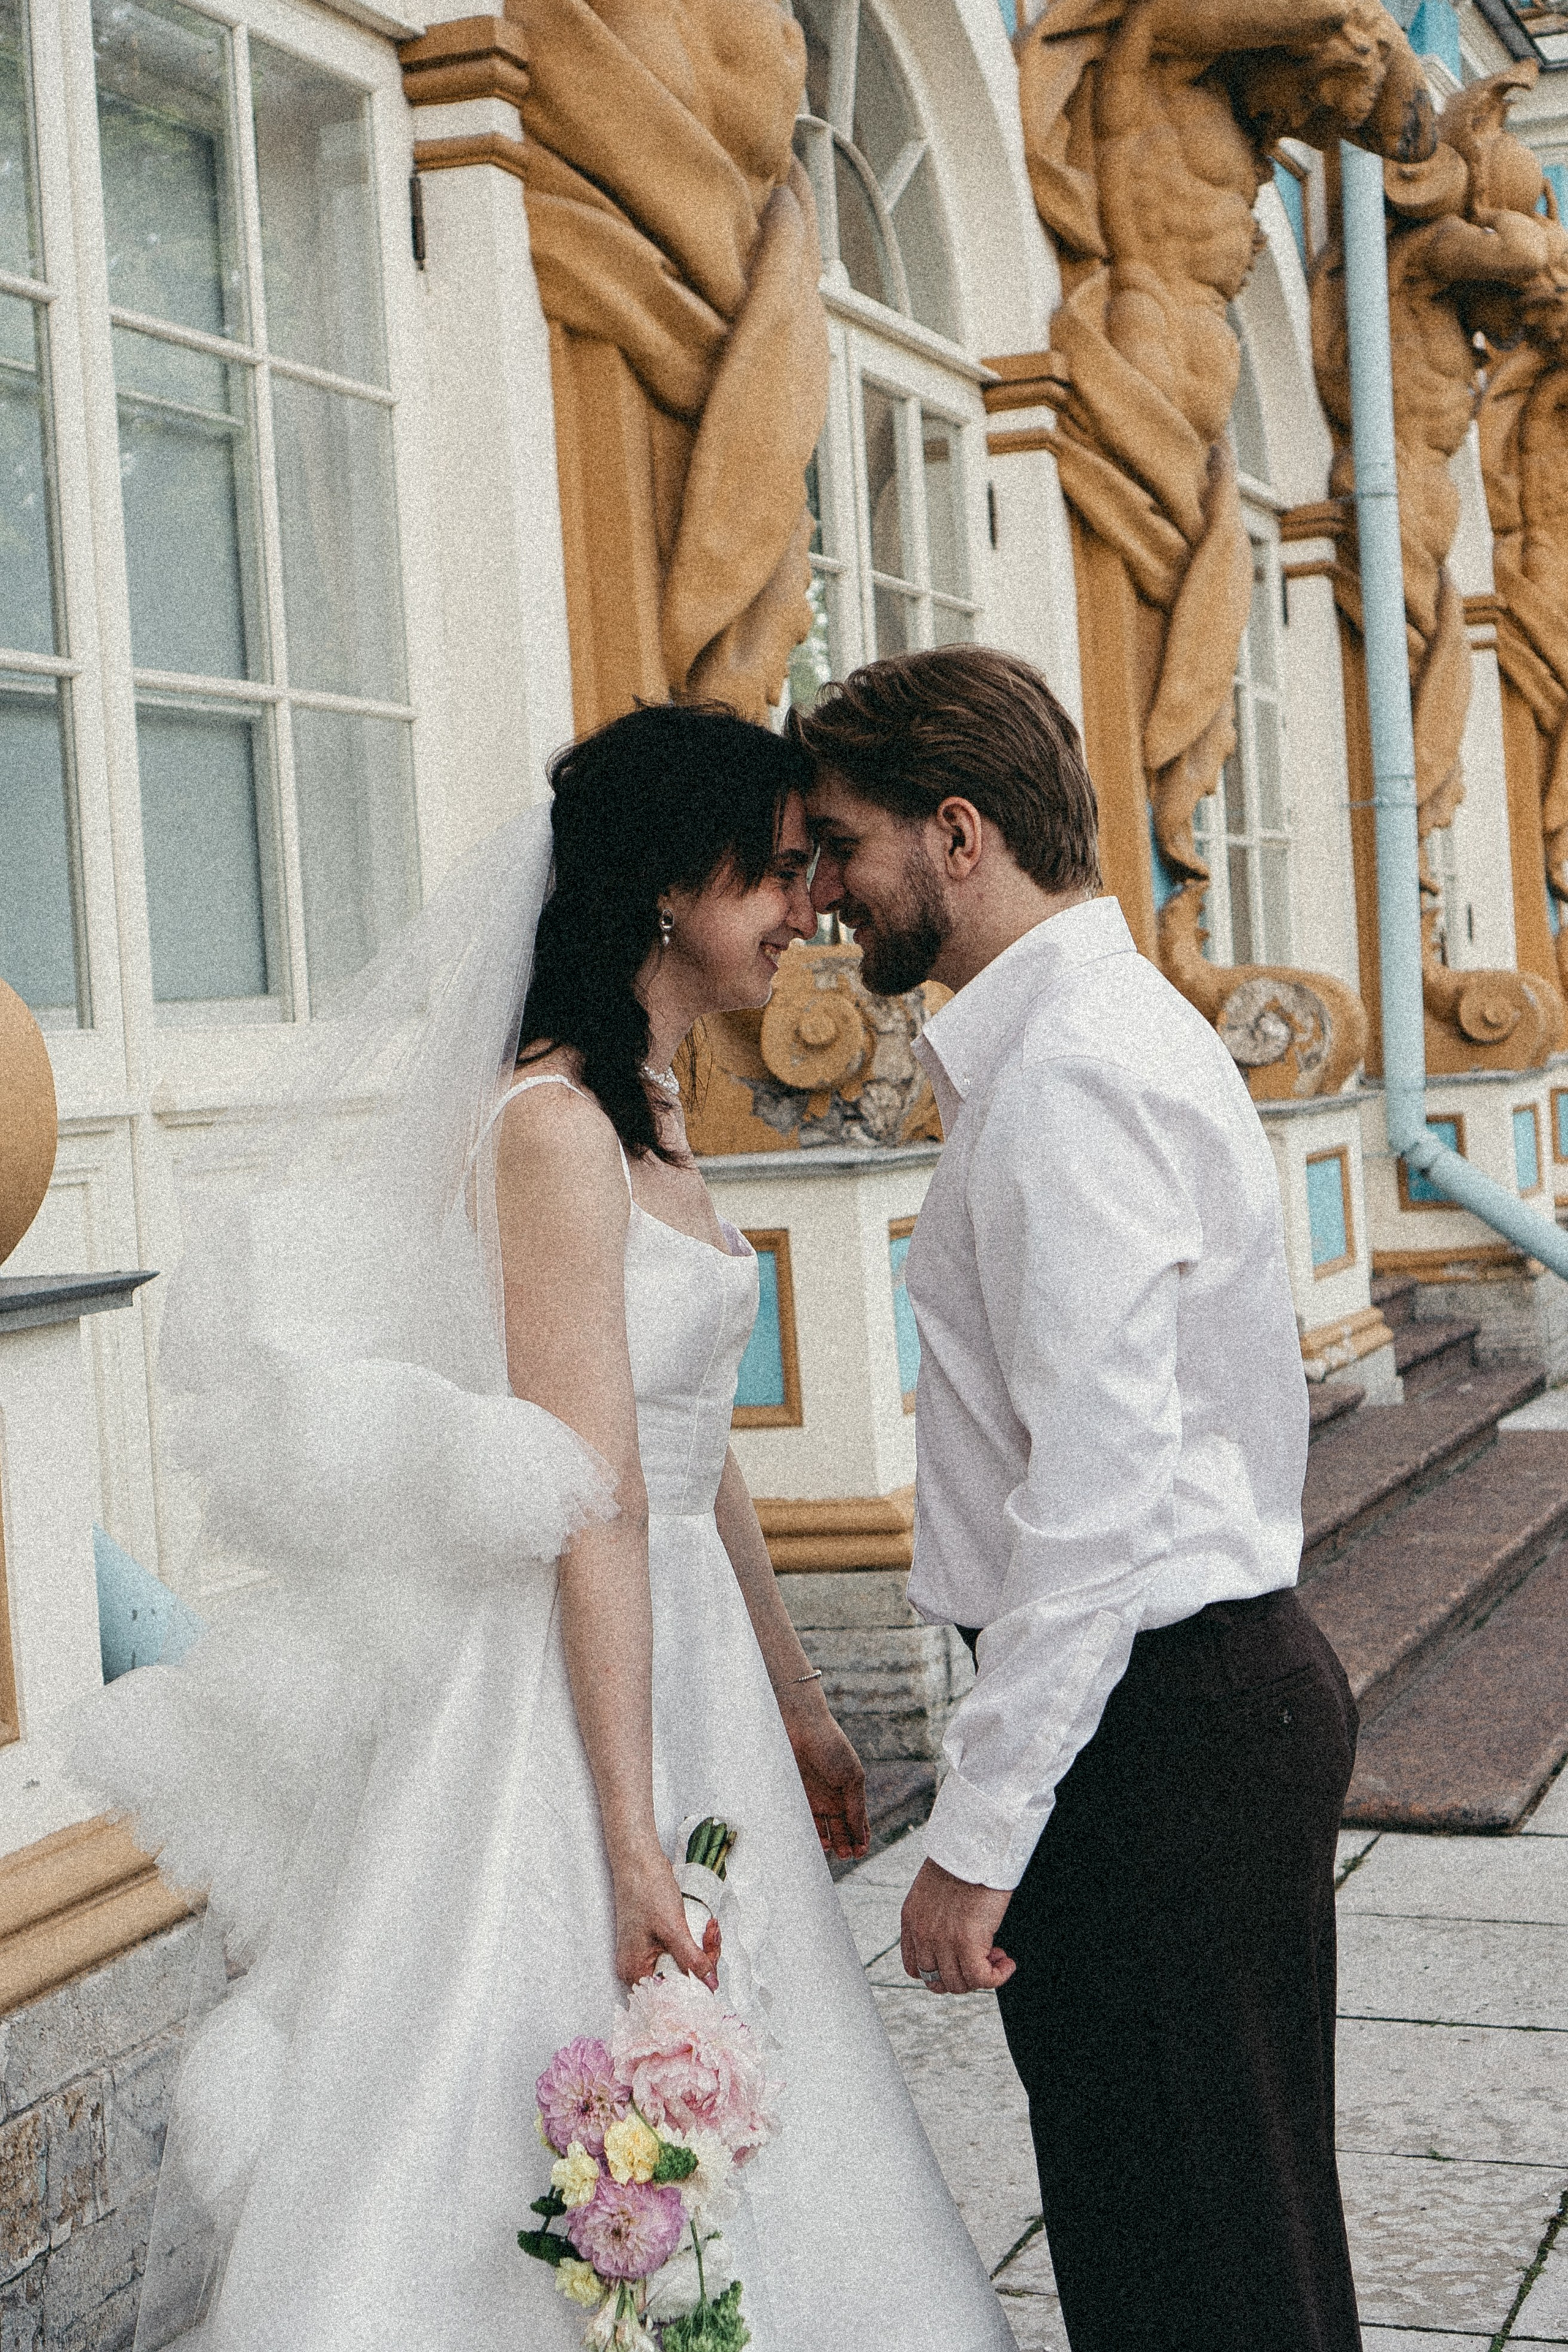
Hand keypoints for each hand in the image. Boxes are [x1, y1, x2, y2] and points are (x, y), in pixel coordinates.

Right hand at [612, 1852, 719, 1989]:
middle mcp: (636, 1967)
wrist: (639, 1861)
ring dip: (703, 1948)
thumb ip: (692, 1960)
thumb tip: (710, 1984)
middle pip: (680, 1979)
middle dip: (704, 1959)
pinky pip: (680, 1951)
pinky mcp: (654, 1940)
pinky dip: (695, 1941)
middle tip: (713, 1937)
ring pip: (683, 1964)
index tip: (712, 1968)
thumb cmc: (647, 1890)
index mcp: (634, 1971)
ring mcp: (645, 1953)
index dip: (696, 1985)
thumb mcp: (674, 1929)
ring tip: (710, 1927)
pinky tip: (705, 1927)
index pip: (671, 1995)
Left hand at [784, 1699, 870, 1859]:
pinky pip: (805, 1822)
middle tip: (847, 1856)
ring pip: (824, 1829)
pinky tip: (818, 1843)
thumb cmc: (831, 1747)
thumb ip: (856, 1807)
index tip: (861, 1852)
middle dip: (846, 1844)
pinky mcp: (797, 1798)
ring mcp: (815, 1798)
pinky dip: (811, 1835)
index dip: (862, 1838)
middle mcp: (833, 1798)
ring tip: (834, 1851)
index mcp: (851, 1792)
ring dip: (830, 1843)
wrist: (800, 1728)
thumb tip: (861, 1836)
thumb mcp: (852, 1777)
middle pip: (842, 1829)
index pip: (859, 1822)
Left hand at [901, 1857, 1014, 1994]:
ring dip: (981, 1976)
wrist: (975, 1844)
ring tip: (998, 1956)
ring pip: (958, 1984)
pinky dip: (997, 1977)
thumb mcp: (934, 1888)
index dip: (940, 1971)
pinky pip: (981, 1979)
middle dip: (962, 1976)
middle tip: (983, 1958)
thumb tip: (954, 1932)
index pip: (915, 1968)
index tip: (959, 1959)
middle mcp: (922, 1933)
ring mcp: (942, 1941)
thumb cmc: (963, 1858)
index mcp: (911, 1919)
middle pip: (936, 1981)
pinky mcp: (967, 1943)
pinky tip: (1007, 1963)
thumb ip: (934, 1914)